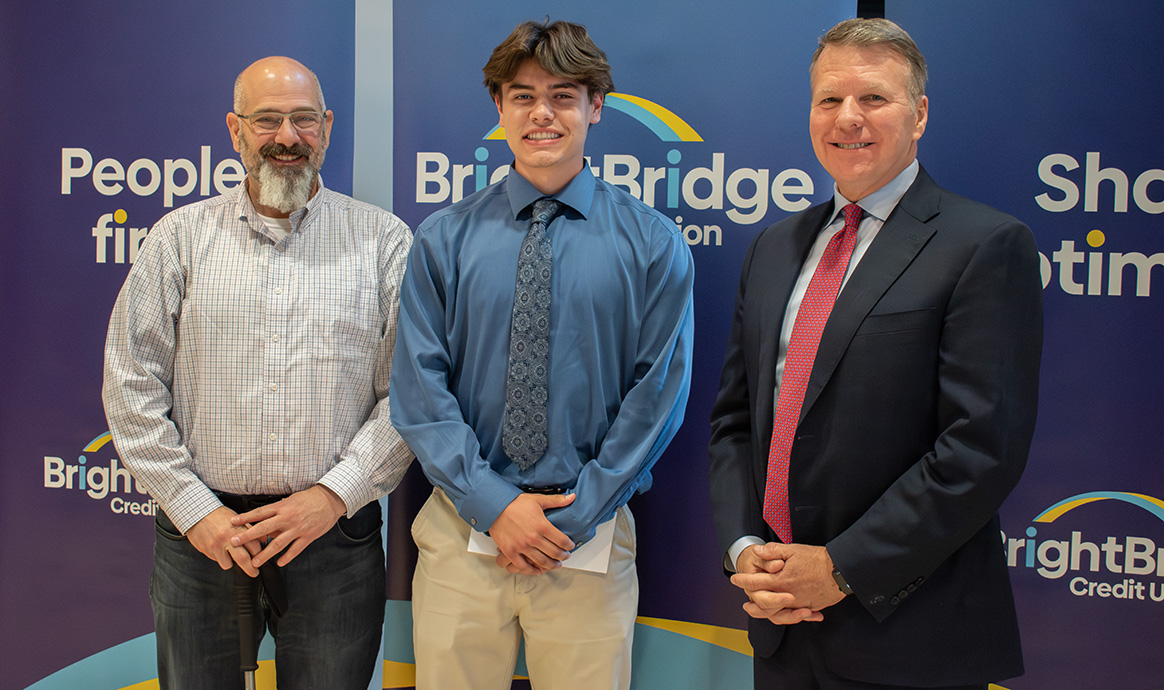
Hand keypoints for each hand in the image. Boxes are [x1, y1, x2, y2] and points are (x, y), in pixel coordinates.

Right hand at [186, 506, 261, 576]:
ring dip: (233, 563)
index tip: (261, 558)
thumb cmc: (218, 515)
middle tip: (254, 572)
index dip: (260, 554)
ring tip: (233, 558)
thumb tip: (263, 540)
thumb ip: (249, 530)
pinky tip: (221, 552)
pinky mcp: (208, 550)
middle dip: (251, 569)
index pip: (254, 545)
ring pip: (229, 564)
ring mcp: (217, 545)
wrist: (197, 513)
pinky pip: (218, 561)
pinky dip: (221, 559)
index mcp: (238, 529)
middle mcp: (228, 538)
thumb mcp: (236, 519)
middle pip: (244, 558)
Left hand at [229, 485, 346, 567]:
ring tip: (255, 562)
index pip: (260, 513)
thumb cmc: (309, 499)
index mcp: (282, 507)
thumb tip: (267, 527)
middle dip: (248, 536)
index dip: (245, 518)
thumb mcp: (291, 501)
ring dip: (265, 553)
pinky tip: (279, 562)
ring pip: (278, 543)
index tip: (233, 522)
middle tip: (235, 542)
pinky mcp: (308, 536)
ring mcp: (298, 528)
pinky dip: (286, 557)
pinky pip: (295, 549)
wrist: (330, 500)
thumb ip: (278, 513)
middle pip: (264, 528)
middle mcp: (288, 518)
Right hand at [487, 493, 575, 574]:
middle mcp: (533, 538)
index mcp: (542, 525)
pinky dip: (532, 571)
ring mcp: (521, 546)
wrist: (494, 507)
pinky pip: (523, 566)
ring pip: (541, 562)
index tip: (570, 546)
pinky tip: (537, 570)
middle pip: (554, 553)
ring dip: (551, 565)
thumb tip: (572, 497)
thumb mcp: (538, 499)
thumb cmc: (515, 503)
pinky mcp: (510, 551)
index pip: (562, 540)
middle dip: (563, 556)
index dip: (569, 545)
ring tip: (555, 564)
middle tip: (565, 556)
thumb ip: (556, 500)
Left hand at [730, 542, 843, 624]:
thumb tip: (757, 552)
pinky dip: (785, 616)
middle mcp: (787, 595)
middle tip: (744, 601)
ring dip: (764, 613)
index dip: (742, 581)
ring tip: (756, 611)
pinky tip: (782, 614)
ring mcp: (799, 603)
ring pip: (777, 613)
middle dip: (751, 602)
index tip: (734, 579)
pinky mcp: (809, 607)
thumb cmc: (817, 559)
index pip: (755, 582)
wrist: (840, 571)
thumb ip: (773, 551)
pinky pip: (793, 616)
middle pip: (763, 603)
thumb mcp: (793, 549)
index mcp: (780, 580)